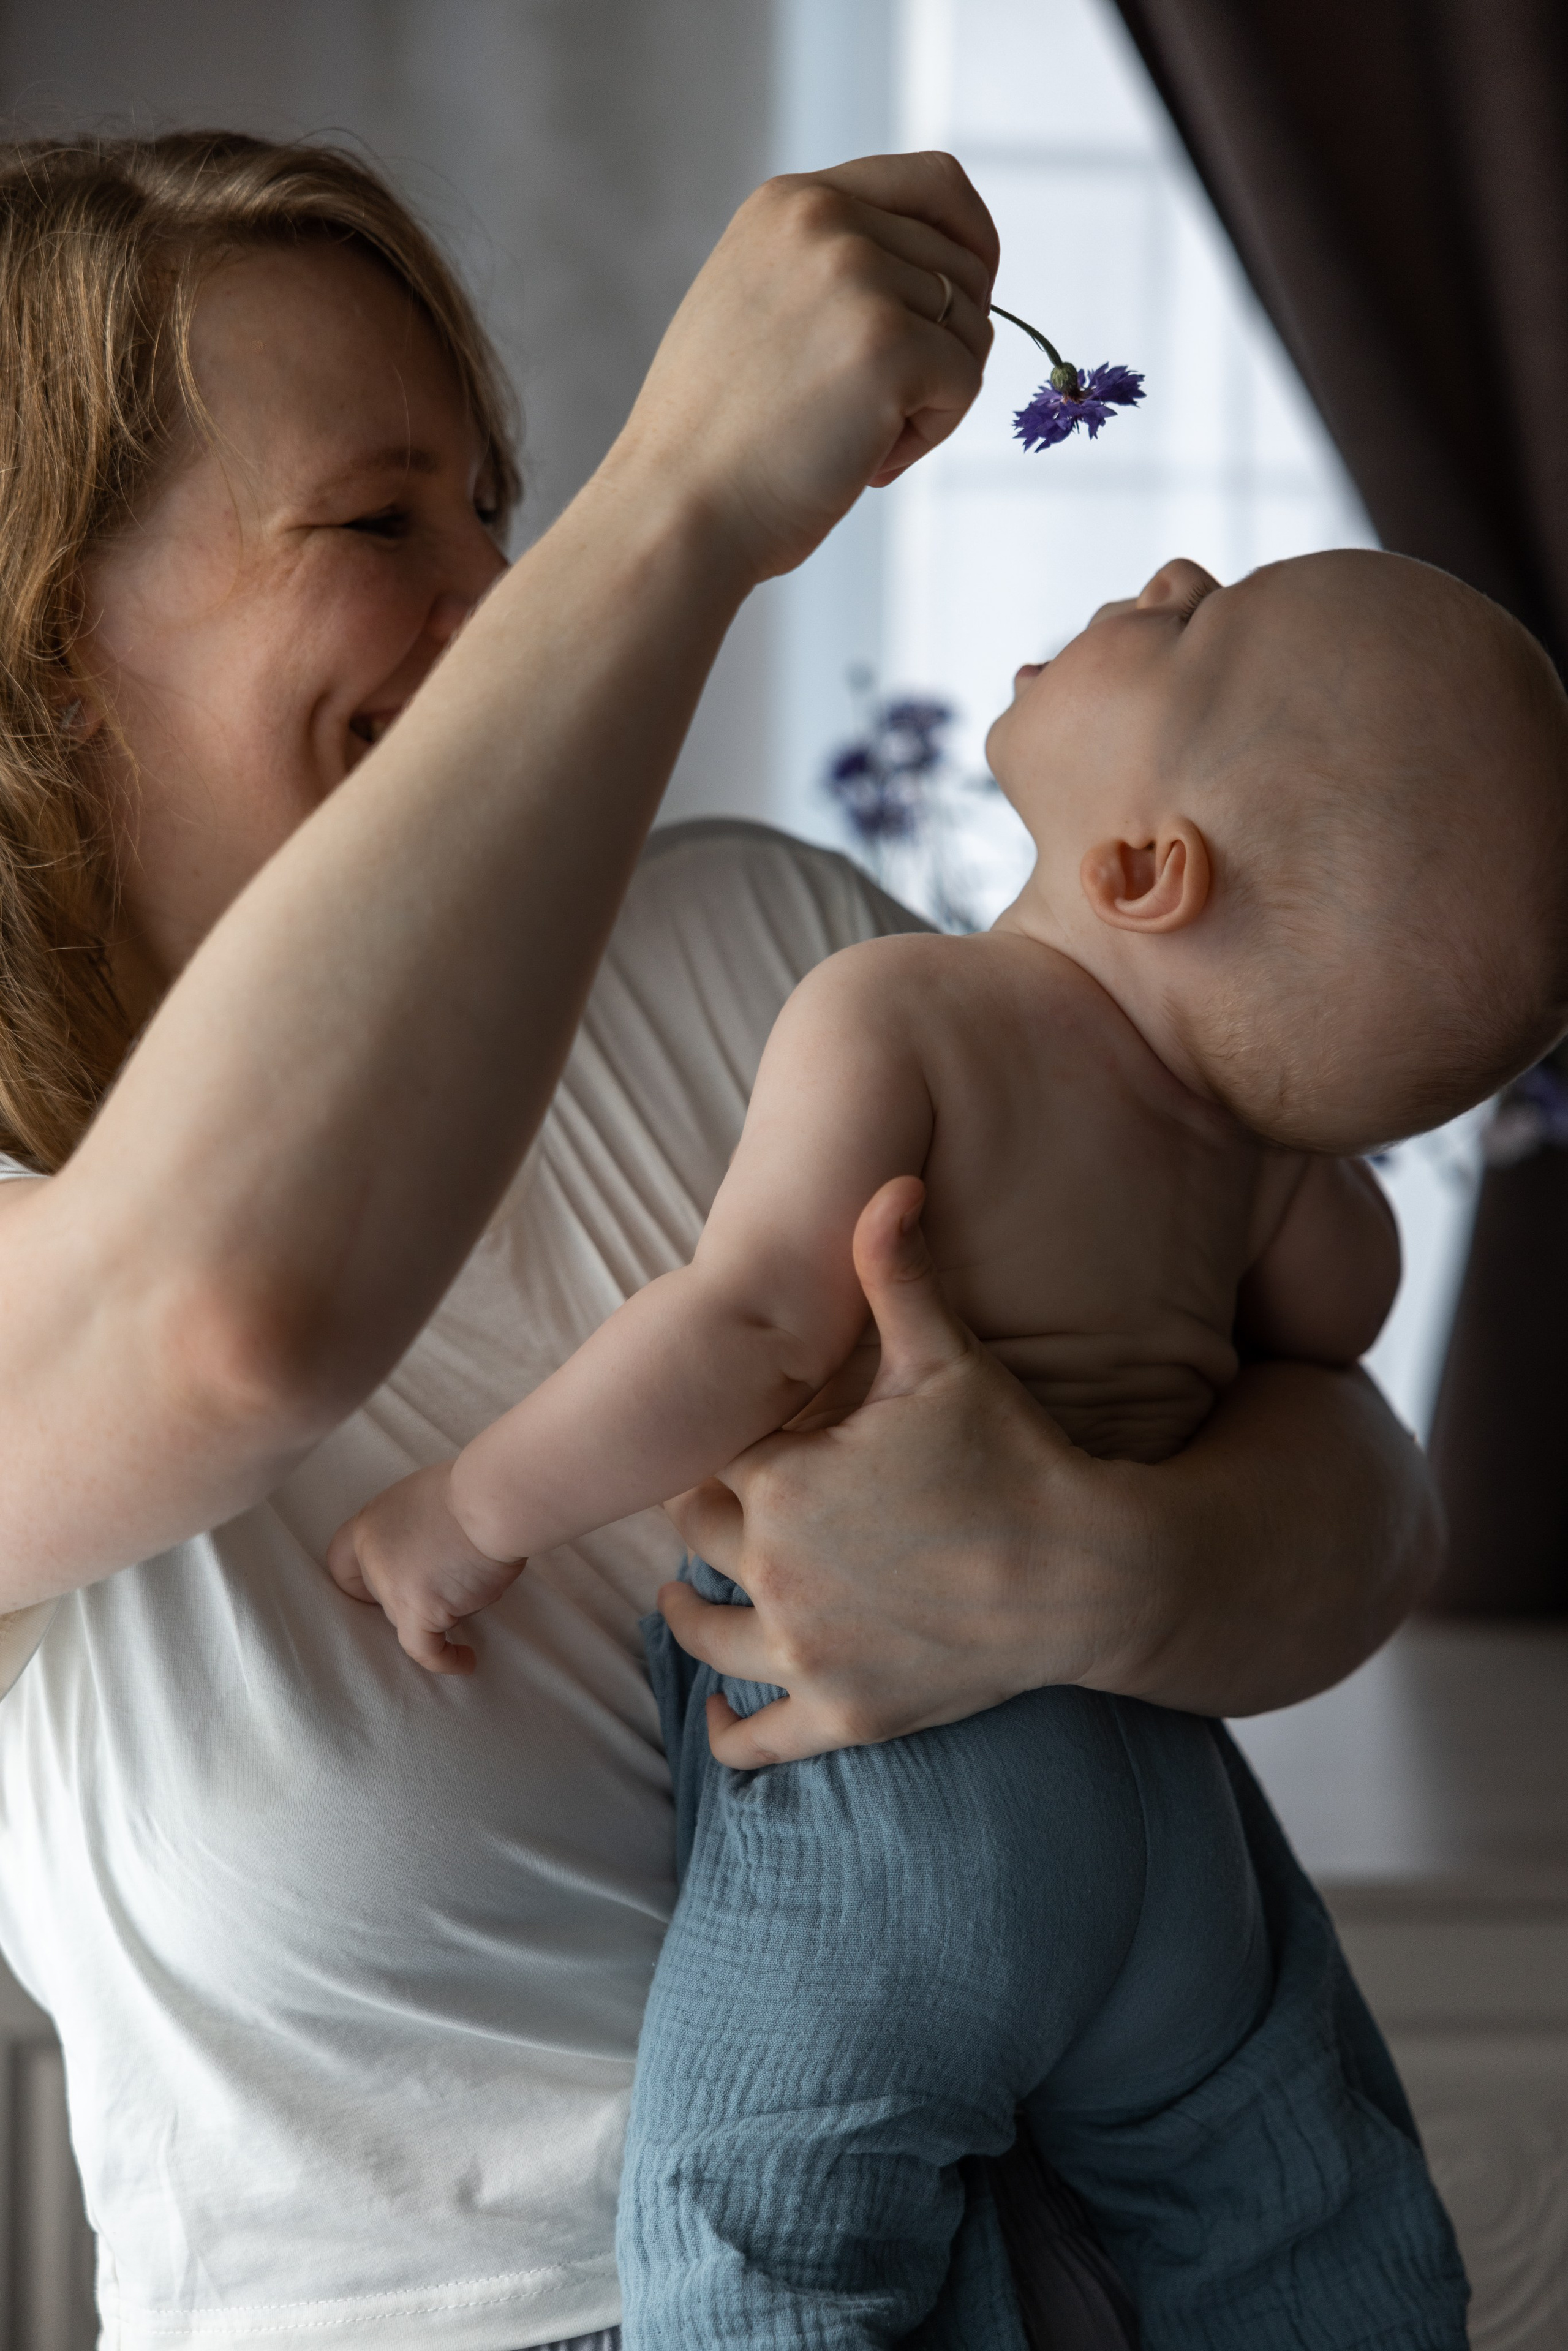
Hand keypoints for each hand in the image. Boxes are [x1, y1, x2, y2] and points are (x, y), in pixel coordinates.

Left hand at [325, 1461, 523, 1673]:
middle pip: (382, 1594)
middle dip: (412, 1592)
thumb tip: (432, 1546)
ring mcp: (394, 1587)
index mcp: (371, 1524)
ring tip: (474, 1585)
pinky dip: (445, 1659)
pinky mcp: (422, 1609)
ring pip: (409, 1618)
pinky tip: (465, 1661)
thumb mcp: (426, 1494)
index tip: (382, 1586)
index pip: (342, 1563)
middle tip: (447, 1577)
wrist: (492, 1498)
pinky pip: (425, 1650)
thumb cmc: (474, 1488)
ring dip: (439, 1609)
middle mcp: (373, 1557)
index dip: (363, 1579)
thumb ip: (414, 1524)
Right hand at [611, 152, 997, 583]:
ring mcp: (857, 276)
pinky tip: (867, 463)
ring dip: (934, 397)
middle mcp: (824, 219)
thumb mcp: (761, 308)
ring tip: (858, 441)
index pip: (932, 181)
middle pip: (964, 263)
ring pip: (972, 327)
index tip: (972, 296)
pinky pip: (965, 382)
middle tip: (881, 412)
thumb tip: (942, 275)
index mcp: (789, 203)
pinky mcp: (889, 344)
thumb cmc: (718, 441)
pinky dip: (931, 435)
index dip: (972, 239)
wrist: (675, 511)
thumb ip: (832, 271)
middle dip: (945, 345)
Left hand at [658, 1178, 1149, 1764]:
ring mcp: (806, 1650)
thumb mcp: (948, 1358)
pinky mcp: (843, 1716)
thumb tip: (886, 1180)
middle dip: (703, 1530)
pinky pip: (754, 1741)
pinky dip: (728, 1734)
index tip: (742, 1455)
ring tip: (681, 1606)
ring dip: (687, 1618)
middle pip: (697, 1545)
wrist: (1089, 1570)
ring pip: (704, 1636)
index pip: (710, 1467)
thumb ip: (898, 1271)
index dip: (726, 1458)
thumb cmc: (1014, 1457)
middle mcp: (776, 1569)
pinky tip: (718, 1722)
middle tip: (710, 1523)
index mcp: (782, 1481)